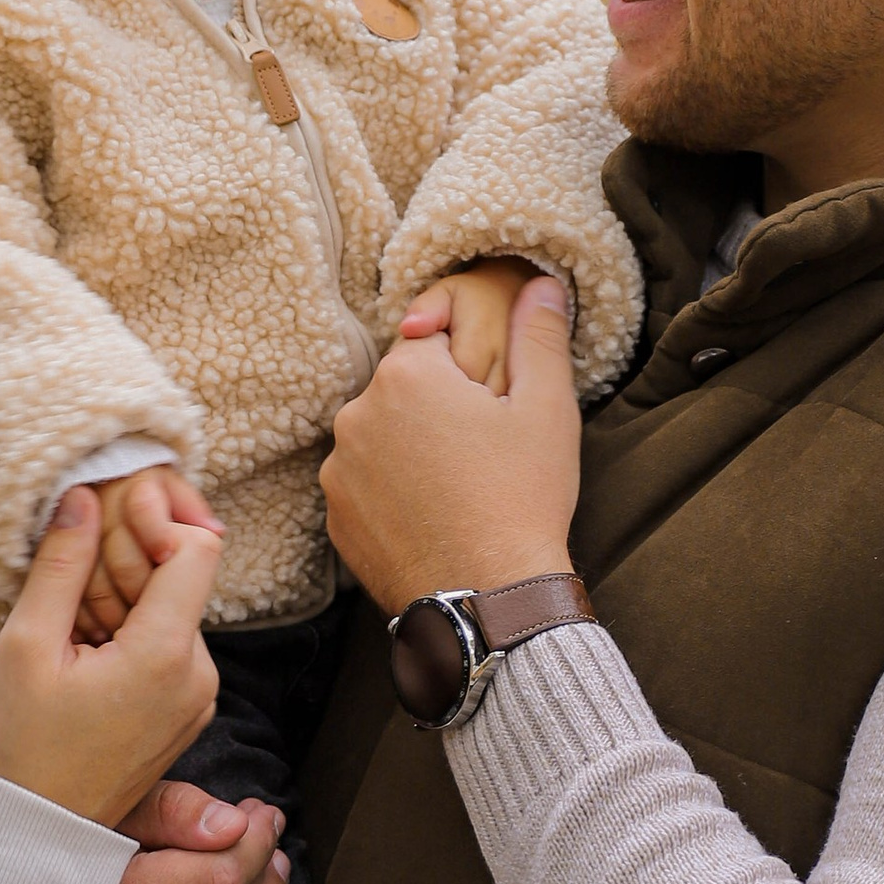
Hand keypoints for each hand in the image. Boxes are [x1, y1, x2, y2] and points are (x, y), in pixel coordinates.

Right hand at [0, 489, 221, 824]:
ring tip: (69, 627)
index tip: (104, 523)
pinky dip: (131, 631)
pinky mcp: (185, 712)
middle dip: (128, 561)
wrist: (37, 833)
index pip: (198, 546)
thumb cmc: (23, 747)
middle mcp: (198, 676)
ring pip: (173, 609)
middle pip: (183, 576)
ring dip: (125, 597)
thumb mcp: (25, 645)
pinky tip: (84, 652)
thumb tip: (83, 496)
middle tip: (68, 586)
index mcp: (166, 656)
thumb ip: (60, 563)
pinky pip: (169, 646)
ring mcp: (197, 697)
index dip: (156, 518)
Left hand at [323, 273, 579, 615]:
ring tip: (459, 490)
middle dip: (436, 409)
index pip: (431, 340)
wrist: (488, 599)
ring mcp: (339, 470)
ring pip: (381, 439)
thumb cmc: (522, 499)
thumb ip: (539, 335)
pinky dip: (393, 495)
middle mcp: (356, 414)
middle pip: (402, 390)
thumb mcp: (547, 408)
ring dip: (411, 451)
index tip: (490, 404)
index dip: (467, 368)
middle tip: (482, 452)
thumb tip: (540, 284)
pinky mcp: (336, 518)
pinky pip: (366, 486)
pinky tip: (433, 516)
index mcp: (405, 374)